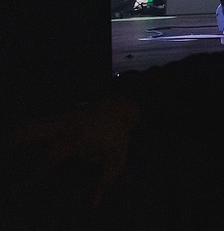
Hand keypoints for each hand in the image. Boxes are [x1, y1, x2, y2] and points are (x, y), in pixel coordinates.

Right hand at [3, 99, 139, 208]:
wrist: (121, 109)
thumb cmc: (118, 138)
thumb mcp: (117, 160)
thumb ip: (104, 182)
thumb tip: (93, 204)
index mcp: (77, 139)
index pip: (48, 160)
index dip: (30, 177)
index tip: (14, 189)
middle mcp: (65, 126)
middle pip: (32, 131)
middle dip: (16, 142)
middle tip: (3, 157)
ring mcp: (61, 118)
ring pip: (32, 124)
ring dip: (18, 136)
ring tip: (5, 150)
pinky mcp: (59, 115)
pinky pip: (38, 122)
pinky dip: (26, 130)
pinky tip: (17, 139)